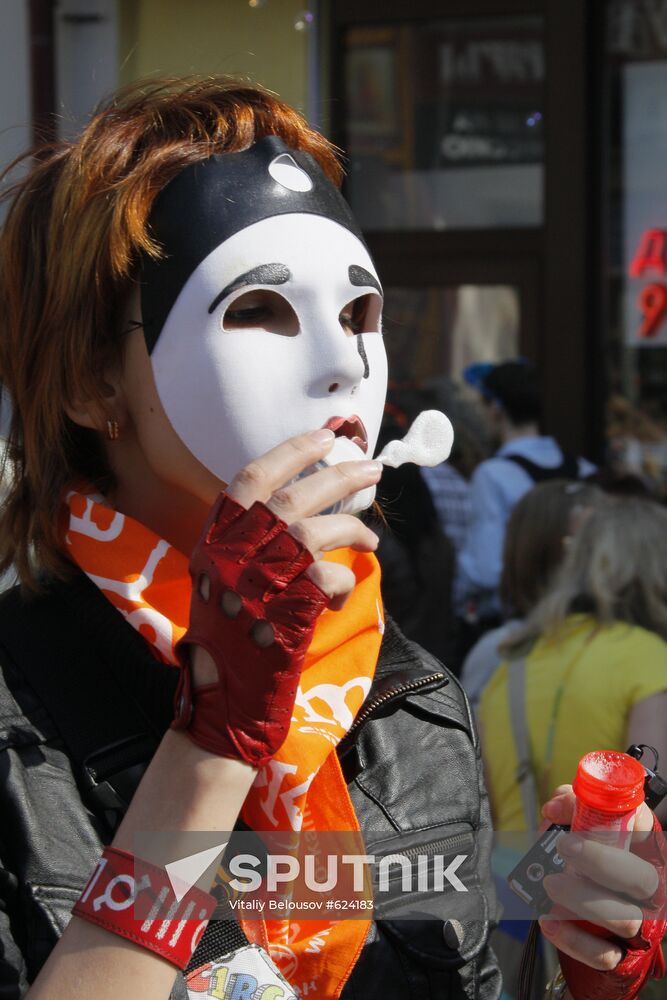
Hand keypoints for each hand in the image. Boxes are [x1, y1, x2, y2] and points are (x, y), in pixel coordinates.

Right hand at [172, 429, 381, 766]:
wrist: (224, 690)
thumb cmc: (227, 629)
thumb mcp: (224, 573)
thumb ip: (252, 538)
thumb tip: (305, 502)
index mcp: (218, 535)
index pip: (253, 476)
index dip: (290, 452)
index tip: (323, 437)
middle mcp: (238, 548)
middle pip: (297, 495)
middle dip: (340, 476)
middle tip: (372, 468)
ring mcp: (266, 574)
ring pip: (322, 529)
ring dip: (354, 529)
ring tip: (372, 540)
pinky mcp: (293, 603)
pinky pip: (334, 578)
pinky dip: (345, 585)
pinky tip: (340, 598)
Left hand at [539, 785, 665, 998]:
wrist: (597, 910)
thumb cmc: (592, 855)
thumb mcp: (585, 823)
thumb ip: (572, 806)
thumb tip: (553, 810)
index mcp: (647, 851)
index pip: (645, 833)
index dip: (613, 828)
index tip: (574, 828)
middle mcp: (650, 889)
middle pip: (640, 879)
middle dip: (600, 862)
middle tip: (562, 846)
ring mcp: (640, 925)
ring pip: (623, 918)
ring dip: (581, 900)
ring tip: (549, 883)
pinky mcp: (622, 956)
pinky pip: (603, 954)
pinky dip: (573, 939)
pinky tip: (548, 921)